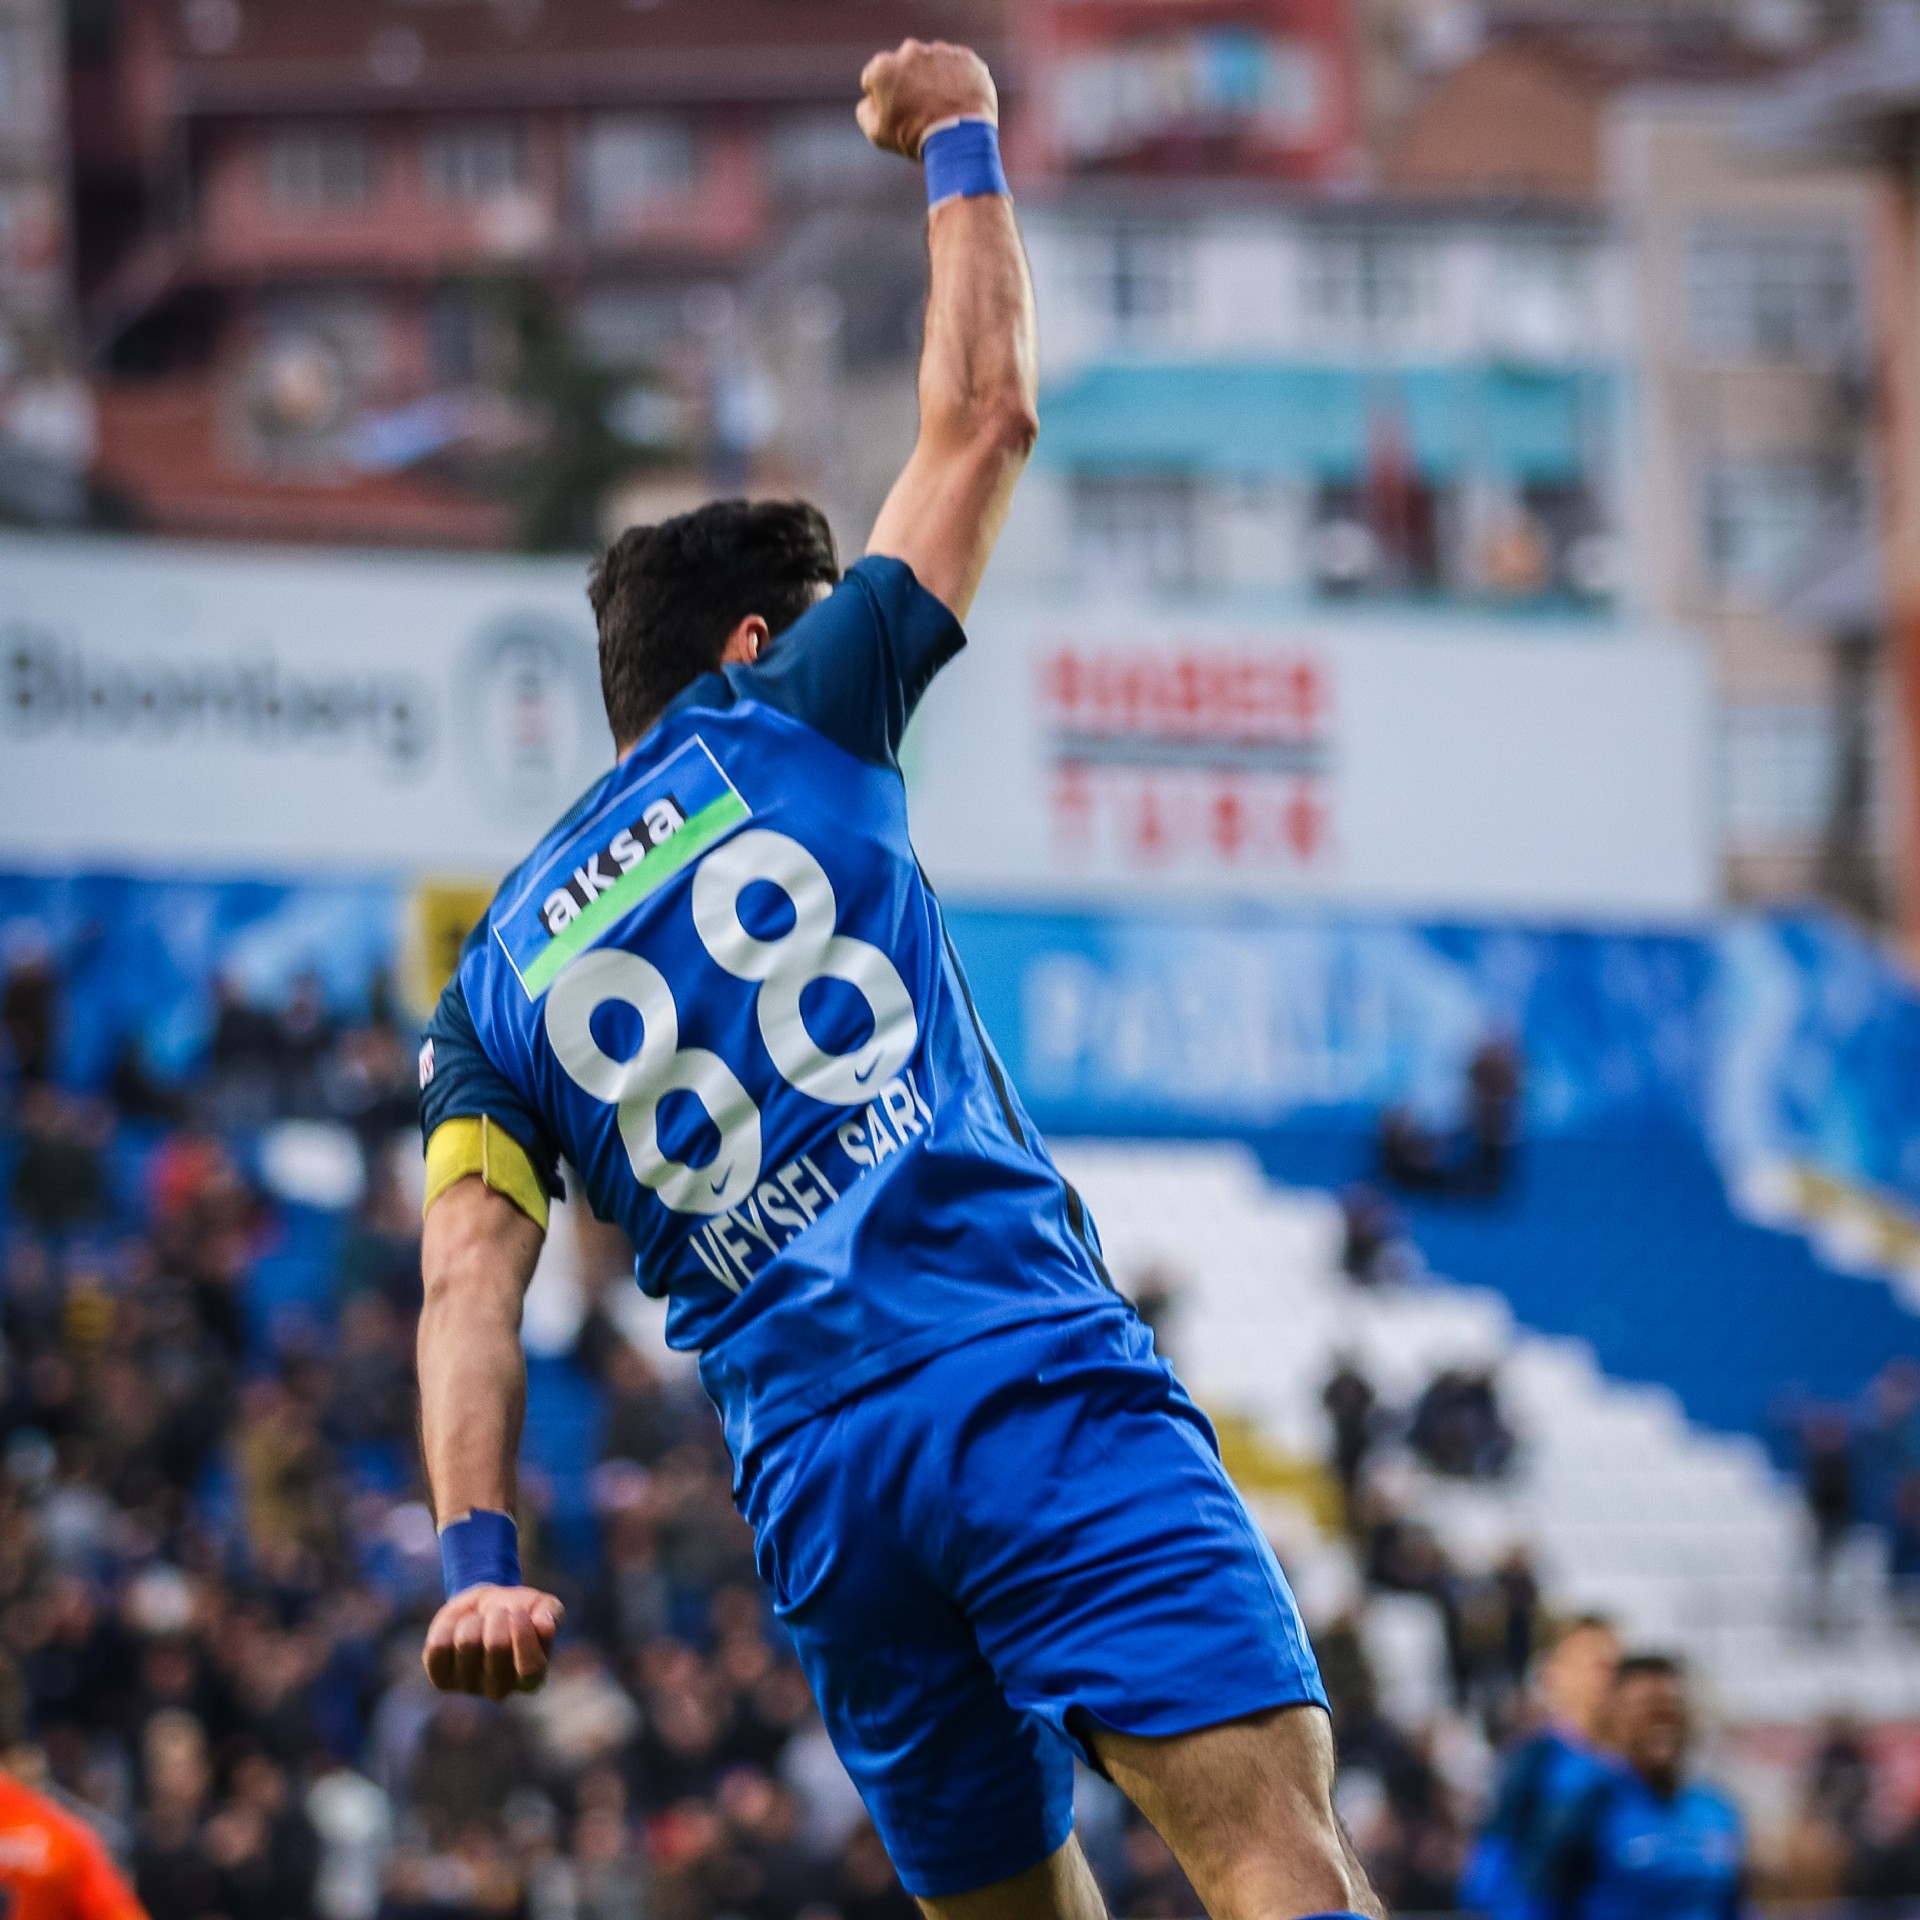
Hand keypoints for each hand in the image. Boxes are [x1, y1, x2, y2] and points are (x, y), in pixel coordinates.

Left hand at [422, 1584, 564, 1700]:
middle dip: (498, 1616)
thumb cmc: (519, 1610)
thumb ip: (550, 1614)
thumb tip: (544, 1626)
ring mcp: (469, 1687)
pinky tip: (459, 1627)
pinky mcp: (441, 1679)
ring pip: (467, 1642)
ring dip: (475, 1619)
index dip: (524, 1634)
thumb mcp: (540, 1605)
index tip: (520, 1611)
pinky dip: (450, 1625)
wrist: (483, 1608)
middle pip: (497, 1647)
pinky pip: (439, 1646)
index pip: (530, 1668)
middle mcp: (500, 1690)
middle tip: (499, 1612)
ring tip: (480, 1620)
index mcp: (531, 1679)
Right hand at [858, 39, 997, 159]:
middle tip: (920, 109)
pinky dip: (958, 80)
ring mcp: (940, 51)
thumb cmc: (915, 137)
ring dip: (934, 79)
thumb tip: (870, 100)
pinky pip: (958, 67)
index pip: (874, 77)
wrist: (960, 139)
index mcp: (883, 67)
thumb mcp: (878, 133)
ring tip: (942, 107)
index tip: (895, 112)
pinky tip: (959, 102)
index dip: (882, 97)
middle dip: (909, 82)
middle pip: (904, 66)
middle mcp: (910, 51)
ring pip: (932, 63)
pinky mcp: (965, 58)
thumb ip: (866, 111)